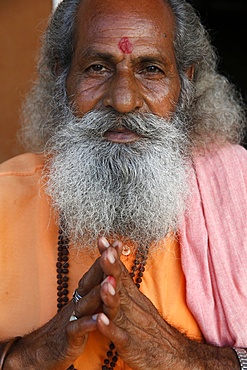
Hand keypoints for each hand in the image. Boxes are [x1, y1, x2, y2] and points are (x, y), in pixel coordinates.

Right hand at [4, 238, 108, 369]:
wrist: (45, 348)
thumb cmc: (72, 322)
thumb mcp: (86, 303)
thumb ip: (96, 288)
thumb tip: (111, 271)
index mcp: (86, 292)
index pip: (98, 271)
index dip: (108, 258)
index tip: (118, 242)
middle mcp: (80, 300)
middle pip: (92, 280)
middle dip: (103, 265)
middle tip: (113, 250)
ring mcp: (74, 316)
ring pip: (87, 302)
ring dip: (99, 291)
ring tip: (110, 281)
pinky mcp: (69, 335)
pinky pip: (79, 328)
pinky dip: (89, 323)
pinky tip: (99, 318)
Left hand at [95, 243, 238, 369]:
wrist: (174, 357)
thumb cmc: (151, 330)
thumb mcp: (138, 305)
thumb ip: (124, 288)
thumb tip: (112, 270)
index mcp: (133, 297)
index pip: (121, 272)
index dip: (110, 256)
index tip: (102, 238)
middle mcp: (133, 307)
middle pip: (121, 285)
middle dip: (111, 268)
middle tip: (105, 252)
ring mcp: (133, 326)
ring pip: (120, 309)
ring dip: (111, 295)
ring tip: (105, 283)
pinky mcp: (132, 346)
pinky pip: (120, 336)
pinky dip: (110, 329)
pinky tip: (101, 320)